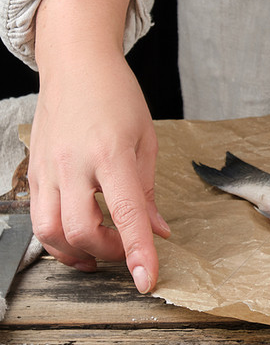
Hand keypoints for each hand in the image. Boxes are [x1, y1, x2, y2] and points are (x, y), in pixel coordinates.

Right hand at [29, 0, 168, 292]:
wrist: (77, 64)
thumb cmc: (117, 97)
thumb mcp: (146, 139)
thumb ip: (149, 190)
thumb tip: (158, 231)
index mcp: (111, 153)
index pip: (127, 212)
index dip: (138, 251)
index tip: (147, 280)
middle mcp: (74, 163)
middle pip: (79, 230)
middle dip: (107, 254)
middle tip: (129, 253)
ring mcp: (48, 168)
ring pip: (49, 231)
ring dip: (76, 253)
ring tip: (101, 254)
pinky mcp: (35, 171)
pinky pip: (38, 217)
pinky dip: (58, 238)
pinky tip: (78, 236)